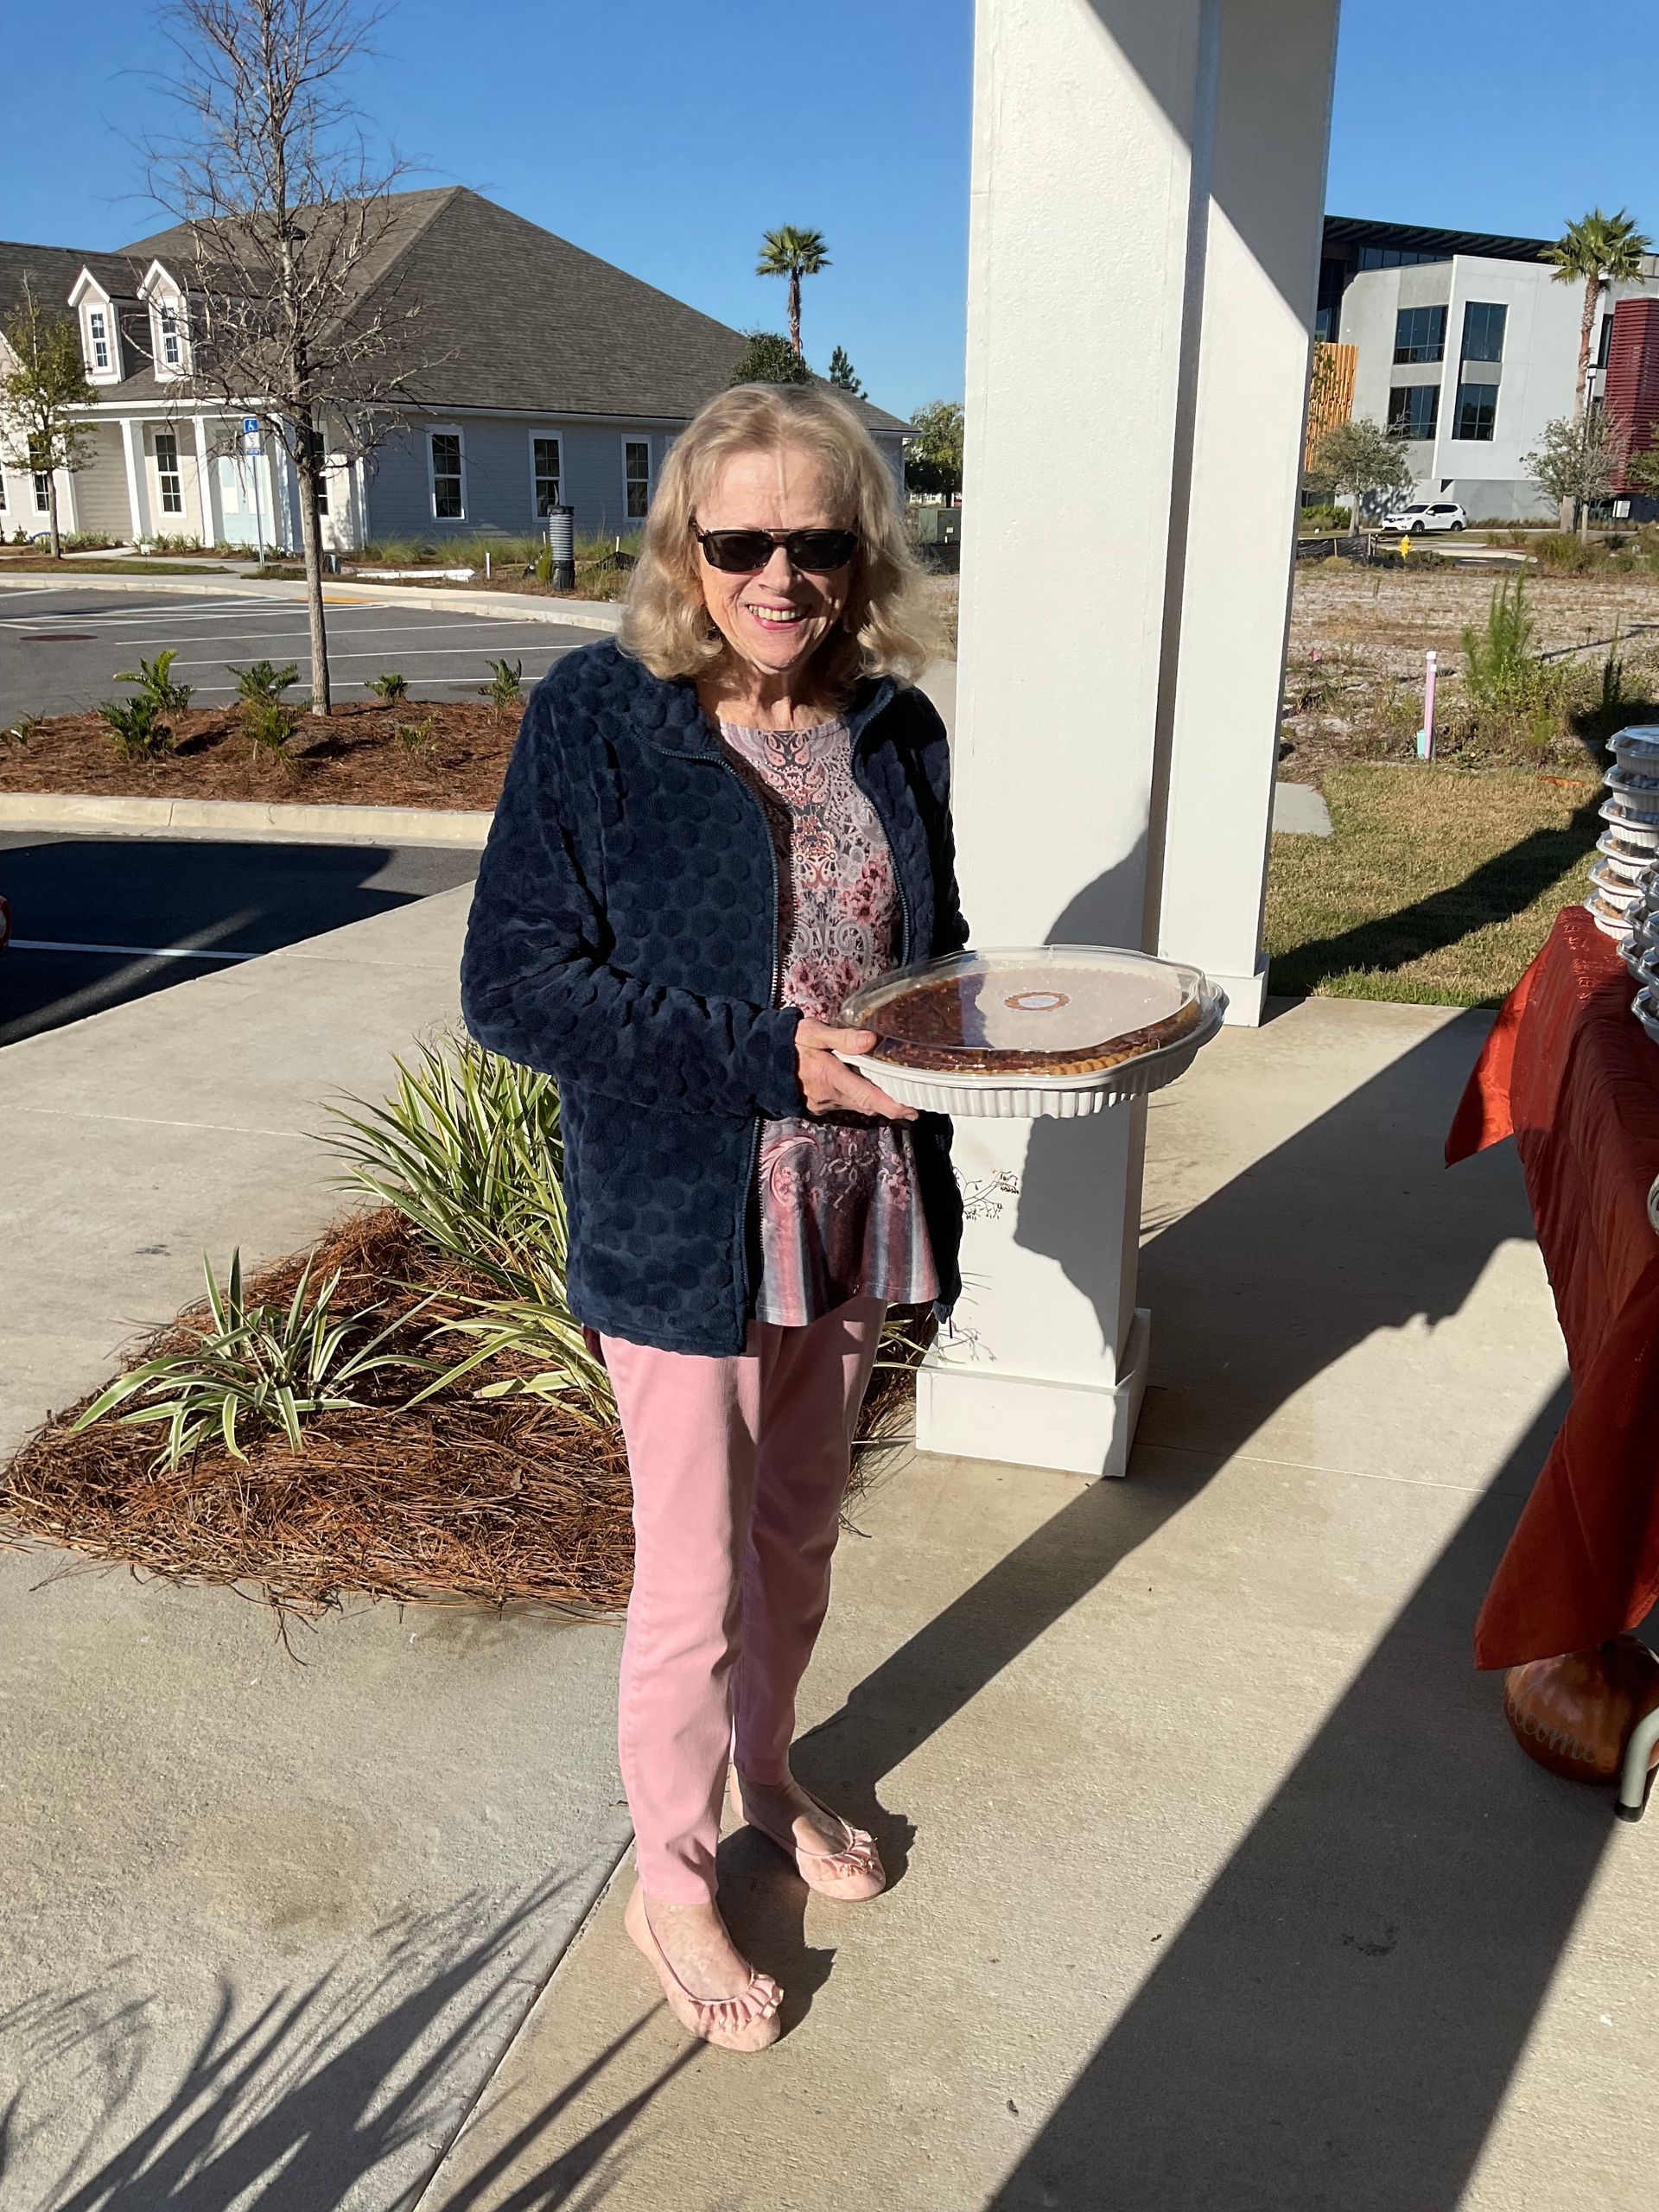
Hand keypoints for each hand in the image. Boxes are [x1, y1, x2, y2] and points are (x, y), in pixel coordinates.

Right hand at [794, 1018, 917, 1120]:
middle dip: (889, 1106)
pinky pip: (842, 1105)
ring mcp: (821, 1103)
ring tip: (893, 1096)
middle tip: (911, 1104)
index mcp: (830, 1076)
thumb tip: (871, 1040)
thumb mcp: (811, 1032)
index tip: (912, 1110)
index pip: (867, 1096)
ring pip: (855, 1106)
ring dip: (873, 1103)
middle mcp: (828, 1095)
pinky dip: (856, 1099)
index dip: (892, 1106)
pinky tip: (862, 1089)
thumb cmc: (783, 1042)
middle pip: (866, 1104)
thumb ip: (841, 1037)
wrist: (754, 1061)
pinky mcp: (815, 1106)